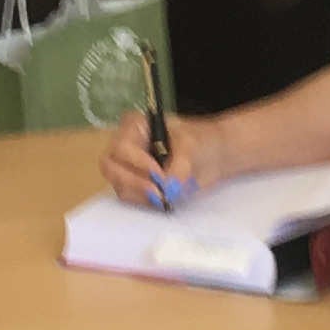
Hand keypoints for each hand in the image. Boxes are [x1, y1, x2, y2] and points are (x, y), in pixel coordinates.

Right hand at [101, 108, 224, 206]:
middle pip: (112, 168)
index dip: (137, 163)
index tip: (159, 175)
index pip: (122, 147)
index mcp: (135, 127)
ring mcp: (129, 169)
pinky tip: (164, 201)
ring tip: (166, 198)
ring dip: (141, 196)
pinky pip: (132, 199)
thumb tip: (169, 190)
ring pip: (120, 186)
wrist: (216, 156)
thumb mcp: (193, 148)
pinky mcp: (137, 187)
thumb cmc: (202, 141)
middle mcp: (125, 147)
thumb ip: (180, 167)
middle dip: (134, 183)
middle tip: (160, 194)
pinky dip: (146, 203)